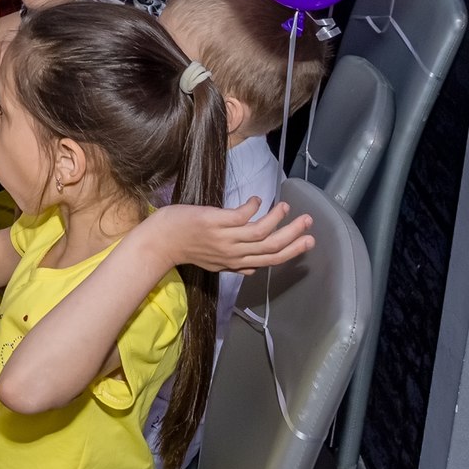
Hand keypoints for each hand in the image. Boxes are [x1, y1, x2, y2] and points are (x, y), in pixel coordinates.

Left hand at [141, 199, 315, 273]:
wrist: (160, 242)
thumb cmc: (187, 248)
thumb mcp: (215, 263)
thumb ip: (236, 265)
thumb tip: (254, 269)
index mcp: (236, 263)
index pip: (271, 259)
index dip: (292, 251)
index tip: (309, 240)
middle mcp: (233, 254)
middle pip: (271, 248)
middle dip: (293, 235)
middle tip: (308, 221)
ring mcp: (224, 238)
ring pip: (260, 232)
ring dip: (277, 218)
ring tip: (286, 206)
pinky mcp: (215, 223)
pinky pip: (242, 215)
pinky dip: (254, 207)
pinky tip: (258, 199)